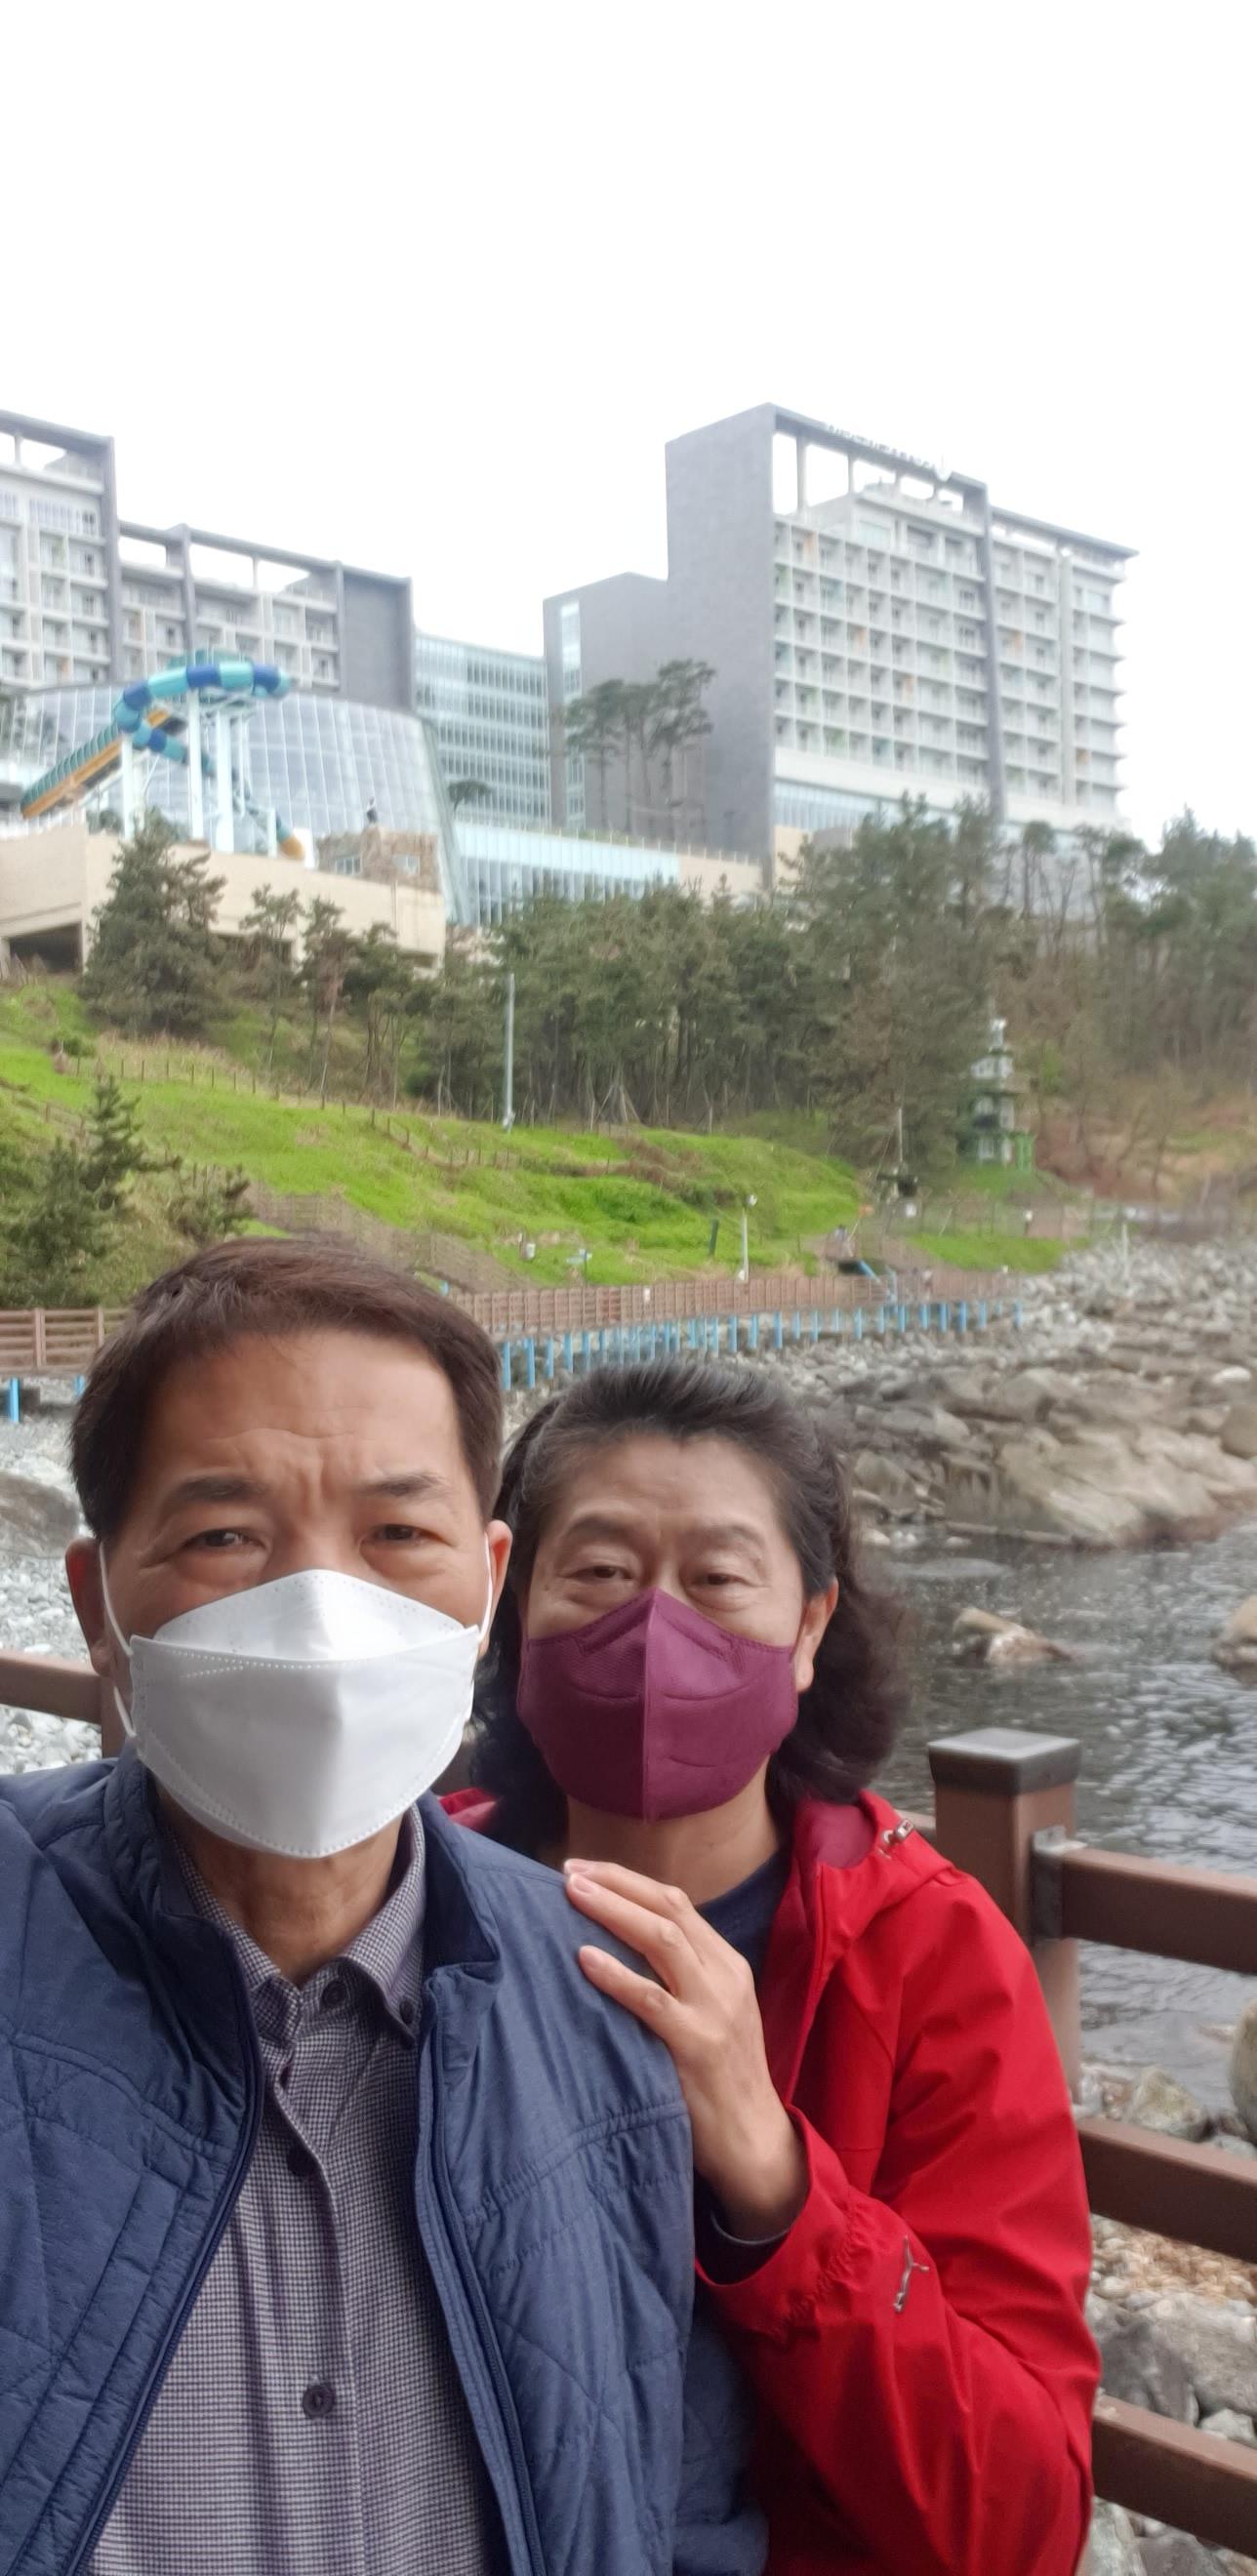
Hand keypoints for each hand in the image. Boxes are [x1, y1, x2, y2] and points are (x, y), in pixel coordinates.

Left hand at [564, 1860, 807, 2239]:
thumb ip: (678, 1977)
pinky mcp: (698, 2046)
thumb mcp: (710, 2012)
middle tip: (567, 1871)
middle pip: (668, 1908)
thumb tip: (616, 1940)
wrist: (753, 2140)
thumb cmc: (718, 2075)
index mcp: (726, 1963)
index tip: (584, 1869)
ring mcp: (714, 2009)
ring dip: (613, 1911)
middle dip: (616, 1883)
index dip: (627, 1881)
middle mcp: (724, 1976)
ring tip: (572, 1894)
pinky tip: (584, 1959)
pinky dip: (616, 1975)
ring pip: (663, 1940)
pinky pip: (652, 2000)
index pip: (675, 1903)